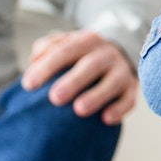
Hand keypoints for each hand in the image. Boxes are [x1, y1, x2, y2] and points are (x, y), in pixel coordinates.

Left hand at [21, 30, 137, 123]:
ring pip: (113, 82)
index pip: (65, 51)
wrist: (116, 55)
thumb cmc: (79, 56)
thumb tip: (34, 60)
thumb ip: (47, 48)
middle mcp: (106, 53)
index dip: (46, 67)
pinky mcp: (132, 88)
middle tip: (54, 98)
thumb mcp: (65, 45)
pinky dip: (119, 108)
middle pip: (90, 65)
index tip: (28, 85)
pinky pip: (129, 99)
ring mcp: (121, 70)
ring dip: (97, 95)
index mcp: (85, 41)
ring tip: (79, 110)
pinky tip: (106, 119)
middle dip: (73, 81)